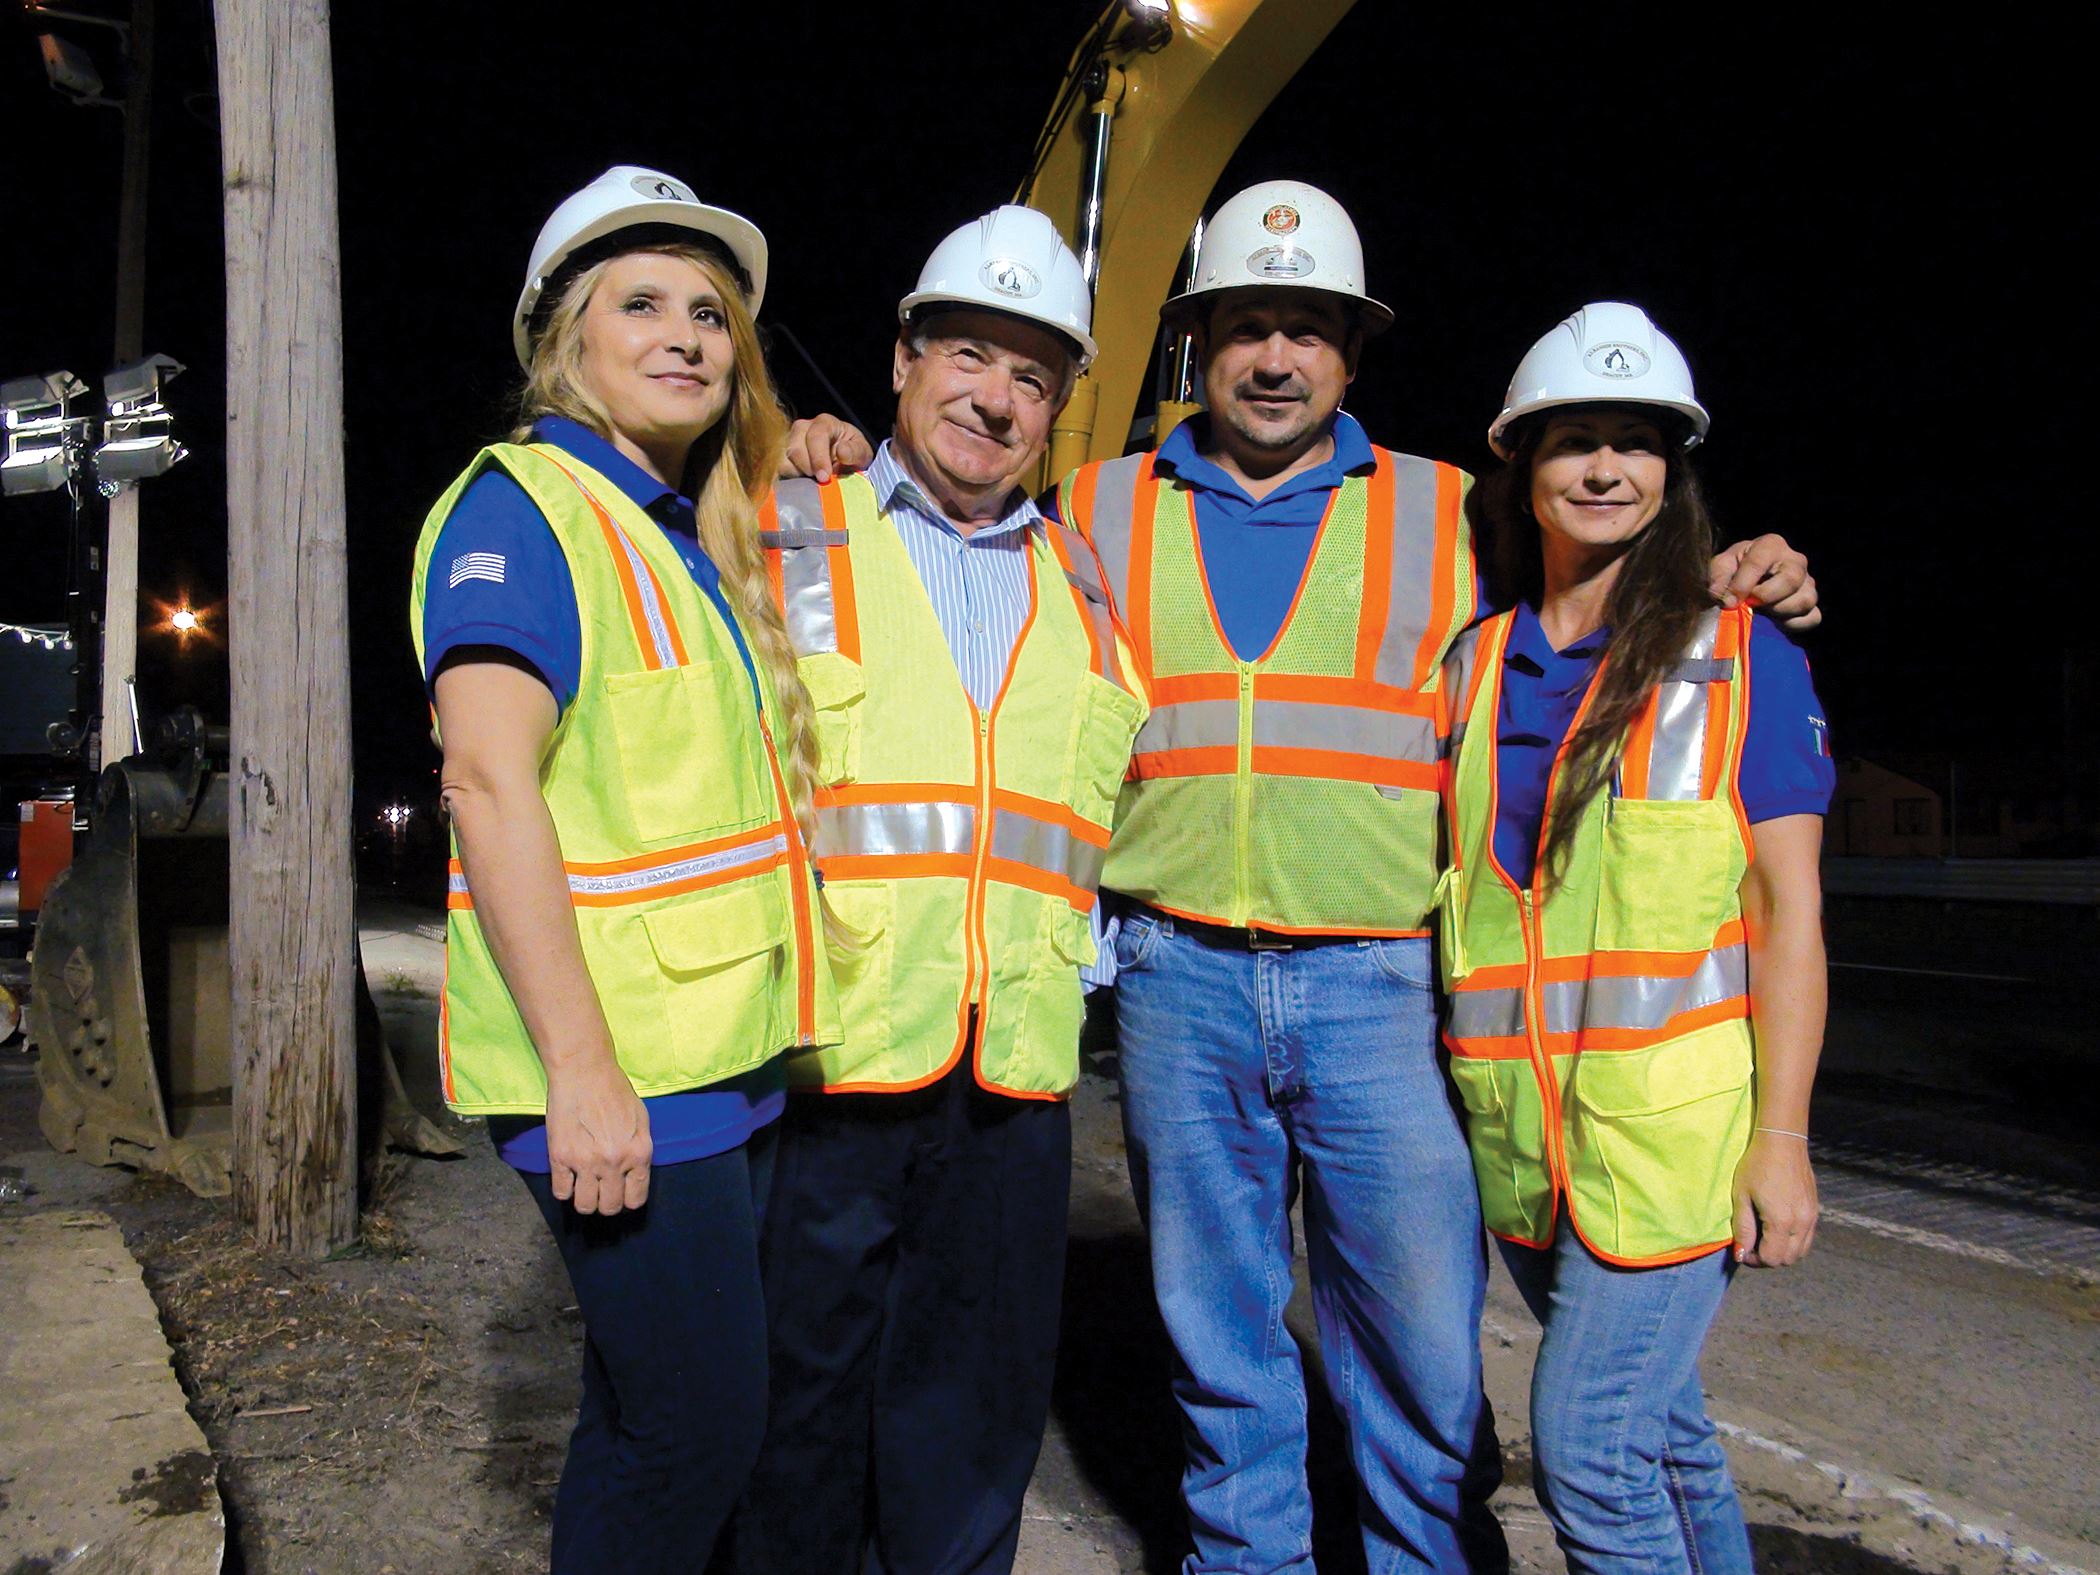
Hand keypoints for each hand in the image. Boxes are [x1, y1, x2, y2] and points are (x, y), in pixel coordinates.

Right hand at [544, 1056, 650, 1215]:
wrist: (584, 1071)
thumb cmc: (615, 1090)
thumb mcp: (641, 1120)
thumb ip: (639, 1150)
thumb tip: (634, 1175)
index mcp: (639, 1153)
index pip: (635, 1199)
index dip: (627, 1199)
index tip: (620, 1193)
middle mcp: (614, 1162)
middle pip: (610, 1207)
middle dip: (606, 1202)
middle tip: (601, 1190)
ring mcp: (585, 1162)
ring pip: (585, 1206)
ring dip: (585, 1200)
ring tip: (584, 1187)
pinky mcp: (560, 1157)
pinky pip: (561, 1192)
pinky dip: (564, 1190)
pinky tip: (568, 1177)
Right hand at [780, 414, 873, 481]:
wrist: (843, 462)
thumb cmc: (853, 454)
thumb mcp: (862, 453)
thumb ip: (855, 452)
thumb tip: (841, 451)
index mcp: (824, 423)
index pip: (816, 436)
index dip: (819, 457)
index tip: (825, 477)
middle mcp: (803, 427)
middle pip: (795, 448)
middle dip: (808, 468)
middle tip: (820, 481)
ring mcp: (788, 440)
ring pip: (783, 458)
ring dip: (796, 473)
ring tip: (811, 480)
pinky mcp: (780, 455)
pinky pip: (777, 467)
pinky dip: (787, 477)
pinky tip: (800, 481)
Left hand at [1709, 534, 1819, 630]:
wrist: (1749, 585)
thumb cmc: (1735, 571)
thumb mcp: (1722, 567)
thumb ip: (1719, 578)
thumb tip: (1725, 598)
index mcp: (1771, 545)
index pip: (1758, 563)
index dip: (1742, 585)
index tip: (1730, 601)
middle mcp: (1796, 561)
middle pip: (1791, 580)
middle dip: (1766, 597)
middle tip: (1750, 604)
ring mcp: (1809, 583)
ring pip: (1804, 601)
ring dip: (1778, 612)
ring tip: (1763, 611)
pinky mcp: (1814, 605)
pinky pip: (1812, 618)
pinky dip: (1792, 624)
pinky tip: (1776, 621)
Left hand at [1732, 1129, 1817, 1266]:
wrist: (1782, 1142)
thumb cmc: (1756, 1166)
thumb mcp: (1742, 1196)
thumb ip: (1742, 1228)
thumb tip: (1740, 1254)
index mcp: (1782, 1221)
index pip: (1772, 1258)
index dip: (1754, 1259)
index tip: (1742, 1249)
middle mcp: (1802, 1223)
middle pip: (1788, 1259)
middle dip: (1768, 1258)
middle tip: (1751, 1245)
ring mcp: (1812, 1217)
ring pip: (1801, 1251)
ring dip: (1783, 1251)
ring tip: (1764, 1238)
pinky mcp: (1815, 1210)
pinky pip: (1807, 1237)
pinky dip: (1793, 1241)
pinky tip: (1777, 1228)